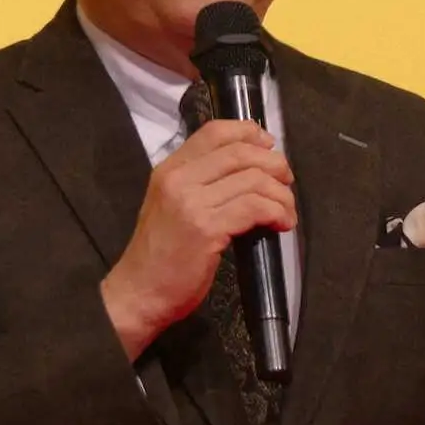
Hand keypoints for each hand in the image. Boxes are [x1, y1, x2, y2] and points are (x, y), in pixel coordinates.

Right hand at [101, 120, 296, 360]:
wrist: (138, 293)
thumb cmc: (158, 256)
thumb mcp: (171, 206)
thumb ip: (198, 184)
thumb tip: (245, 171)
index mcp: (169, 169)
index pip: (215, 131)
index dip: (249, 133)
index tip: (269, 147)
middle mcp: (178, 179)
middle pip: (240, 152)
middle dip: (274, 164)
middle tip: (286, 182)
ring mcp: (191, 203)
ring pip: (253, 180)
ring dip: (281, 195)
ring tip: (286, 212)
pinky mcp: (206, 229)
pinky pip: (254, 207)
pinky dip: (277, 212)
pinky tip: (281, 224)